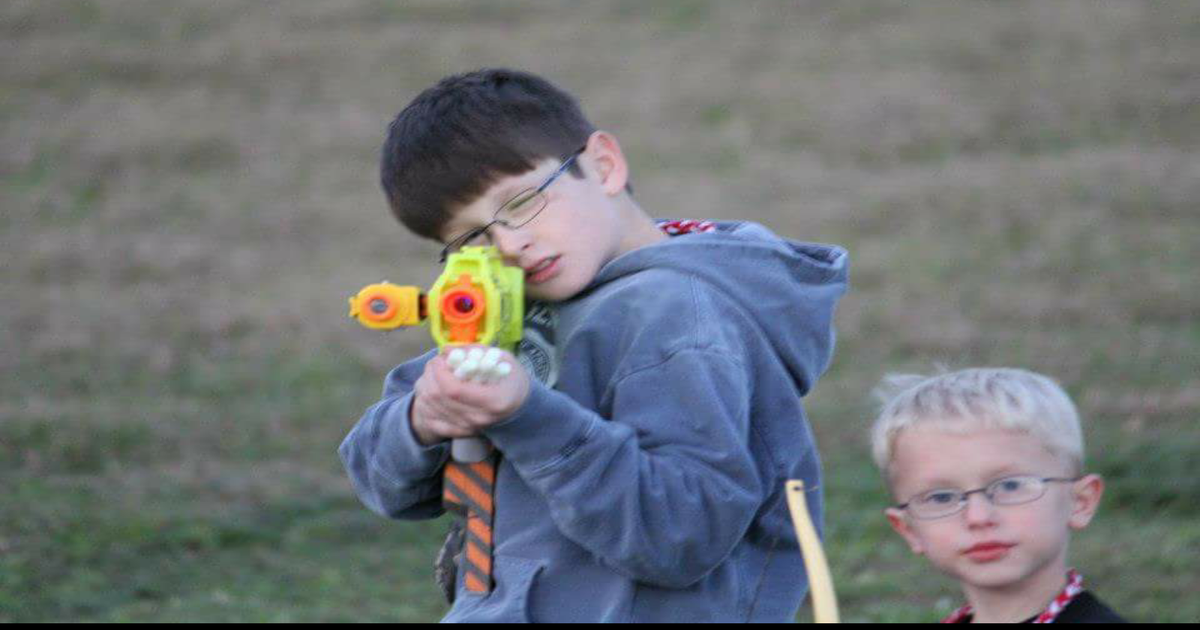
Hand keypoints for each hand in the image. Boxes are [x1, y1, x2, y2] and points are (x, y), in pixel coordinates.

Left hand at [409, 346, 530, 445]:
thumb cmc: (511, 378)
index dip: (439, 372)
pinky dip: (424, 405)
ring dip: (424, 387)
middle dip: (429, 375)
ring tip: (433, 375)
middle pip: (438, 398)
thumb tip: (447, 350)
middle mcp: (478, 418)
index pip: (453, 389)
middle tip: (435, 363)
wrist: (518, 405)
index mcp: (493, 400)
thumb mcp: (502, 358)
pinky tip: (429, 392)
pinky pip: (431, 421)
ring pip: (430, 408)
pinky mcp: (459, 432)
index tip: (440, 359)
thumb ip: (475, 351)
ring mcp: (468, 428)